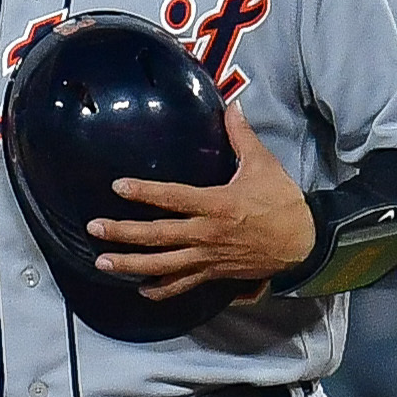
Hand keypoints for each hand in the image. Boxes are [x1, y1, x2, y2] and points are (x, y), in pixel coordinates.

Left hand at [98, 106, 315, 301]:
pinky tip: (140, 290)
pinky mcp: (214, 273)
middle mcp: (207, 234)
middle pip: (157, 236)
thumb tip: (233, 105)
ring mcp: (208, 257)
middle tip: (94, 229)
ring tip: (102, 263)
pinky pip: (183, 284)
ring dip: (131, 265)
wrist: (303, 243)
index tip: (118, 187)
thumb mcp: (264, 165)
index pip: (173, 198)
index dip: (144, 193)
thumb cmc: (282, 202)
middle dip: (123, 233)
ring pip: (163, 265)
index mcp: (217, 205)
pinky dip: (161, 290)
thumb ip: (242, 136)